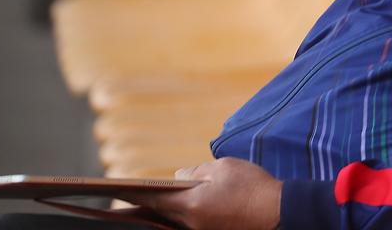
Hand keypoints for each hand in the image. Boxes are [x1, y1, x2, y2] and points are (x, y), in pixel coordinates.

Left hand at [121, 158, 281, 229]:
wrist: (279, 212)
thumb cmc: (252, 186)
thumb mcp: (223, 168)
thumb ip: (196, 171)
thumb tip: (180, 175)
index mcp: (190, 204)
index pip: (151, 197)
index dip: (130, 193)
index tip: (111, 191)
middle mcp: (189, 223)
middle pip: (156, 215)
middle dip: (137, 209)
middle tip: (114, 207)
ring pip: (170, 221)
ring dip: (158, 213)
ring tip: (139, 207)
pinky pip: (186, 224)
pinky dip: (176, 216)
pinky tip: (173, 210)